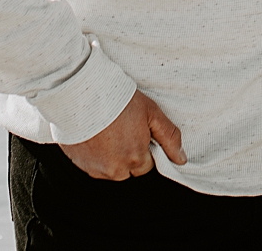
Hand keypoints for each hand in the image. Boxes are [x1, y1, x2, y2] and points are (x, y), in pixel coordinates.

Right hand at [60, 90, 185, 179]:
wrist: (82, 93)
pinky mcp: (80, 164)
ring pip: (110, 169)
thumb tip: (181, 160)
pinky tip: (94, 135)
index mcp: (136, 158)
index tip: (137, 132)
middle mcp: (116, 170)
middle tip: (122, 129)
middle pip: (128, 169)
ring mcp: (96, 169)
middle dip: (128, 154)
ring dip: (111, 156)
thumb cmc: (117, 99)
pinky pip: (93, 165)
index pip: (146, 166)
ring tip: (107, 130)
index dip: (144, 148)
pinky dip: (95, 155)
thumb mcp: (151, 112)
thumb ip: (169, 138)